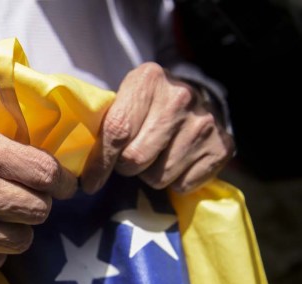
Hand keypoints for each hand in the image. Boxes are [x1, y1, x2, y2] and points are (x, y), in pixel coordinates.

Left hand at [81, 62, 234, 193]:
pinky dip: (176, 181)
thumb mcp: (126, 99)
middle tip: (133, 157)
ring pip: (158, 177)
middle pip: (135, 159)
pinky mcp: (222, 147)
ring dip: (151, 175)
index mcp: (148, 79)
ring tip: (158, 155)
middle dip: (127, 166)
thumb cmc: (150, 104)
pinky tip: (179, 160)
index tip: (89, 183)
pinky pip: (183, 185)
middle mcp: (179, 97)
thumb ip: (105, 123)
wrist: (201, 97)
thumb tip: (80, 167)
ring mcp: (204, 123)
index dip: (100, 163)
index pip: (116, 132)